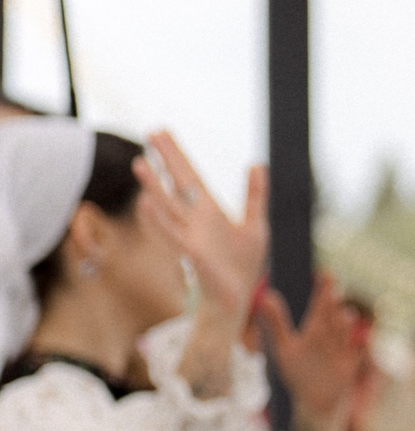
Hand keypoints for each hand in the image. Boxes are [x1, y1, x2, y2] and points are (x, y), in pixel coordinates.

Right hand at [133, 134, 266, 322]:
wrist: (236, 299)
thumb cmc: (241, 264)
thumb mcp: (255, 225)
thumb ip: (255, 195)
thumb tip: (257, 163)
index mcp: (208, 211)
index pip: (189, 177)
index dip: (176, 154)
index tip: (161, 131)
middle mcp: (194, 220)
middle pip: (176, 184)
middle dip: (165, 160)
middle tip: (151, 132)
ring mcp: (189, 237)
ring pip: (167, 207)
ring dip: (153, 186)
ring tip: (140, 163)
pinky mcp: (191, 255)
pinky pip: (172, 235)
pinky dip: (158, 221)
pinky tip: (146, 204)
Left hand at [261, 272, 362, 430]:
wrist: (316, 403)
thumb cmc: (299, 373)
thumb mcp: (285, 348)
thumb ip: (277, 322)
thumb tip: (264, 294)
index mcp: (316, 331)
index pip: (320, 307)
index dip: (322, 290)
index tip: (323, 272)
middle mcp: (330, 339)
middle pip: (331, 317)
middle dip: (330, 302)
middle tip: (330, 282)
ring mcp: (341, 354)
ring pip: (342, 335)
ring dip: (343, 325)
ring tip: (342, 314)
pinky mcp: (347, 370)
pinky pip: (354, 356)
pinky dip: (358, 349)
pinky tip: (361, 340)